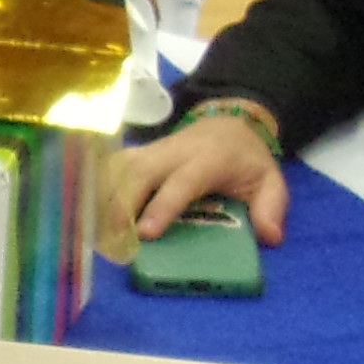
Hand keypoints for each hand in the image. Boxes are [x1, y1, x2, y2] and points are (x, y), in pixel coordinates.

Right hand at [110, 113, 289, 246]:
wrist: (228, 124)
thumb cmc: (246, 160)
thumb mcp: (270, 180)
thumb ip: (272, 207)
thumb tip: (270, 237)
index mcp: (207, 159)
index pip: (181, 181)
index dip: (162, 206)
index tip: (146, 233)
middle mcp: (174, 152)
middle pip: (140, 172)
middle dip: (123, 204)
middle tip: (115, 240)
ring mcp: (153, 150)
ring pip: (121, 167)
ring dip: (106, 197)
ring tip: (99, 232)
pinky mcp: (139, 153)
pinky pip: (113, 166)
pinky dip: (99, 186)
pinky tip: (92, 212)